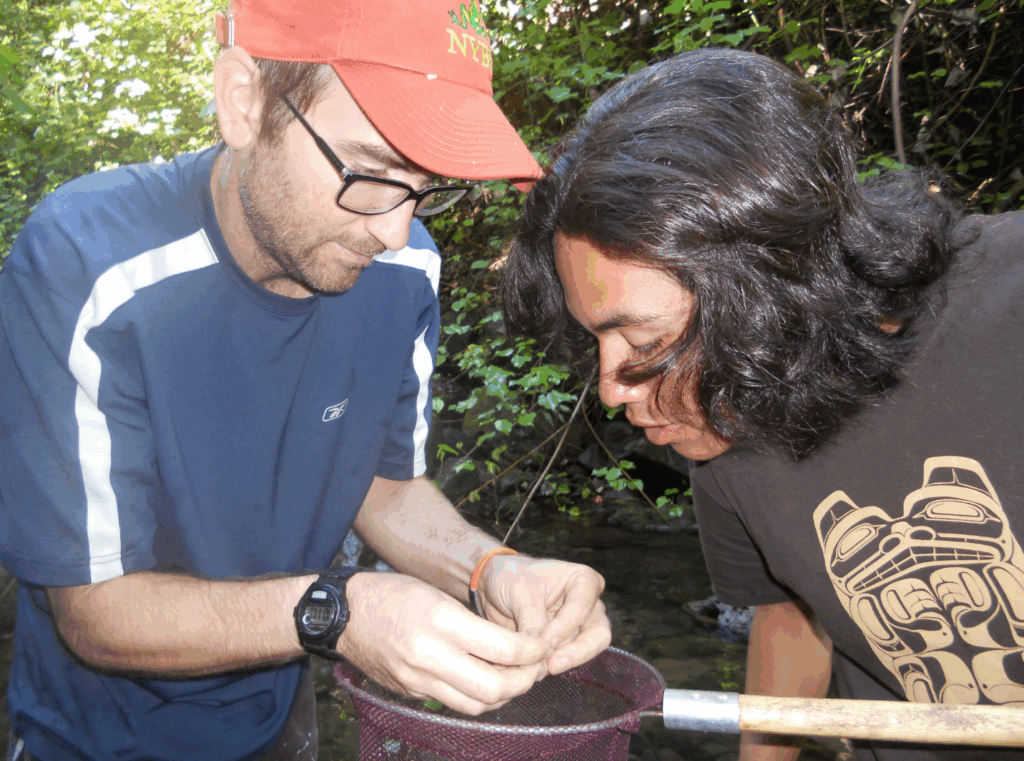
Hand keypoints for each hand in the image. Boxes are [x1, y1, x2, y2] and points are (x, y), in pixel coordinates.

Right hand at [337, 572, 551, 714]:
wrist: (342, 615)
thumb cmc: (392, 594)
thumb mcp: (435, 594)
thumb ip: (471, 623)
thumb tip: (511, 647)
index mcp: (440, 621)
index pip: (503, 648)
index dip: (532, 651)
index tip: (541, 646)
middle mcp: (429, 655)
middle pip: (493, 687)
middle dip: (524, 681)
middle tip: (536, 668)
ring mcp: (417, 679)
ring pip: (476, 705)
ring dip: (504, 696)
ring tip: (517, 679)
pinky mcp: (410, 693)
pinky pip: (454, 704)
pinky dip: (477, 698)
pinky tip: (487, 683)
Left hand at [478, 555, 610, 675]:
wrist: (492, 588)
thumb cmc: (510, 577)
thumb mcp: (520, 593)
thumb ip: (533, 622)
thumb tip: (542, 654)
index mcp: (583, 580)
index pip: (583, 607)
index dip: (565, 626)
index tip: (545, 640)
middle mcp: (588, 604)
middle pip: (598, 634)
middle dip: (577, 652)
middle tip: (553, 666)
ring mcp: (579, 627)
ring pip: (585, 652)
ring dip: (562, 662)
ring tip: (537, 669)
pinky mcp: (566, 645)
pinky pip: (565, 660)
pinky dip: (549, 667)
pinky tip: (532, 671)